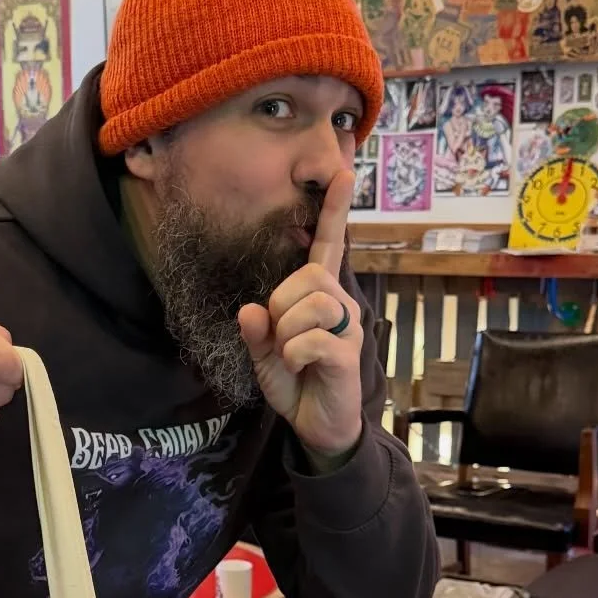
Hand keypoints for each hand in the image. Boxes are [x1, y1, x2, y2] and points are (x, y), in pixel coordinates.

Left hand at [237, 169, 362, 462]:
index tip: (342, 172)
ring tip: (292, 355)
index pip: (328, 245)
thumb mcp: (264, 354)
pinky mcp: (347, 353)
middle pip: (307, 277)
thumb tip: (250, 310)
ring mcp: (347, 327)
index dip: (334, 211)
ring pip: (309, 304)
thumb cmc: (296, 382)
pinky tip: (300, 368)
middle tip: (281, 338)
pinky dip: (293, 355)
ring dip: (286, 333)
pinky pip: (310, 339)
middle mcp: (340, 302)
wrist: (317, 425)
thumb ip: (256, 330)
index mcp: (319, 295)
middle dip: (282, 306)